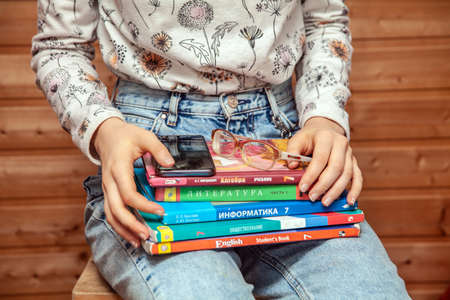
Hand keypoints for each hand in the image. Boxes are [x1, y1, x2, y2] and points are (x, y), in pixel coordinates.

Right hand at [92, 117, 173, 247]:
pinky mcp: (108, 192)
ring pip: (110, 214)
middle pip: (116, 209)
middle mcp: (109, 182)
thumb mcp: (144, 136)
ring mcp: (107, 188)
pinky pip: (110, 212)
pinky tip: (131, 235)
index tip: (159, 211)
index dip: (143, 205)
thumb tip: (170, 164)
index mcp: (118, 168)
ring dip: (123, 230)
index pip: (128, 193)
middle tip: (147, 235)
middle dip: (131, 225)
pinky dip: (119, 226)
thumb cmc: (126, 136)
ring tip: (139, 242)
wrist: (106, 135)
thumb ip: (158, 149)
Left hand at [286, 117, 362, 205]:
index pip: (320, 158)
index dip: (312, 174)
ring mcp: (349, 153)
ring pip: (347, 174)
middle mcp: (341, 144)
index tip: (303, 187)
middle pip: (336, 167)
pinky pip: (358, 177)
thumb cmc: (310, 138)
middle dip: (324, 185)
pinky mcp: (354, 162)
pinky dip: (355, 190)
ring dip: (336, 190)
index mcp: (326, 137)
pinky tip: (349, 201)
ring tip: (325, 202)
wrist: (325, 129)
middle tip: (313, 197)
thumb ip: (293, 151)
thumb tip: (293, 165)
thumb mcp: (298, 139)